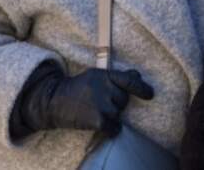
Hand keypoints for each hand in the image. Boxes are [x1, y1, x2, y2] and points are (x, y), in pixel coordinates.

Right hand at [20, 63, 153, 135]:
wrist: (54, 101)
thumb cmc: (78, 88)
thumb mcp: (95, 75)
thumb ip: (116, 77)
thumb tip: (137, 76)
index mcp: (105, 75)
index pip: (129, 80)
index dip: (142, 88)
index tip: (150, 94)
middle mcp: (105, 88)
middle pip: (123, 100)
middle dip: (115, 102)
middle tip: (98, 101)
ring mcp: (102, 104)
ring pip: (118, 114)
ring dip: (110, 115)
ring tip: (94, 110)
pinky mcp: (98, 120)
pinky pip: (114, 128)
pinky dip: (110, 129)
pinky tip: (100, 124)